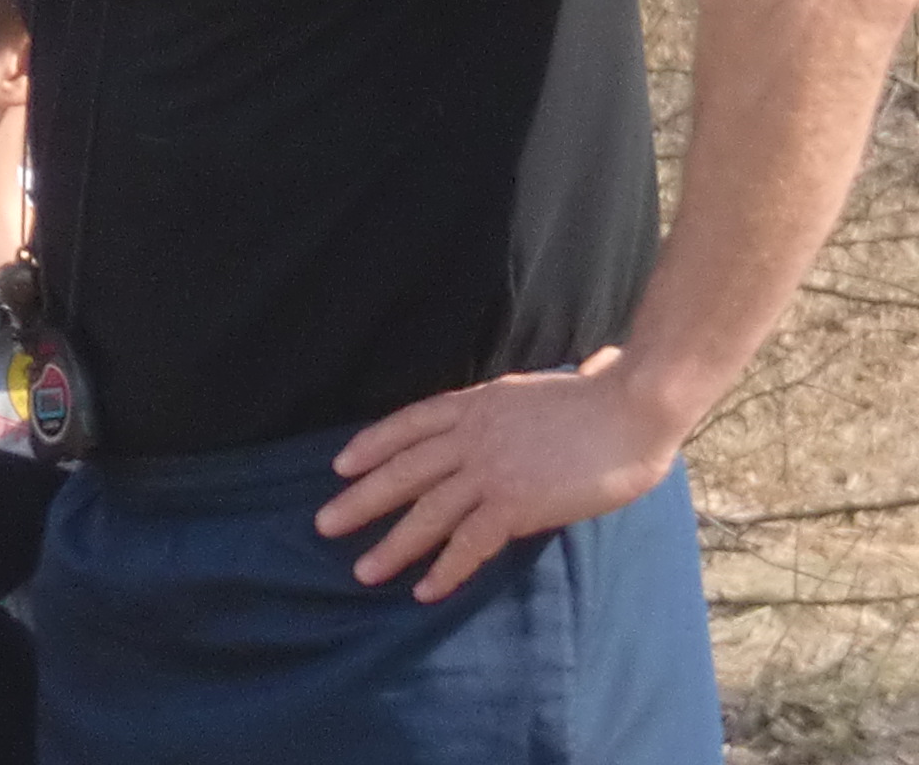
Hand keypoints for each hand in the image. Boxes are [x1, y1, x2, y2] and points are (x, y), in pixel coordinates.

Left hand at [314, 349, 682, 601]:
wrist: (635, 406)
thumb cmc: (610, 395)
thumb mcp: (549, 385)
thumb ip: (536, 394)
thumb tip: (578, 371)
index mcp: (477, 404)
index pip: (409, 424)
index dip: (372, 445)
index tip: (340, 465)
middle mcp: (473, 435)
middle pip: (403, 470)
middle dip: (361, 499)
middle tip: (325, 524)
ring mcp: (491, 469)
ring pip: (426, 511)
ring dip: (392, 545)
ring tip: (362, 571)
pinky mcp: (516, 503)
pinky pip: (469, 542)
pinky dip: (445, 568)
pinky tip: (424, 590)